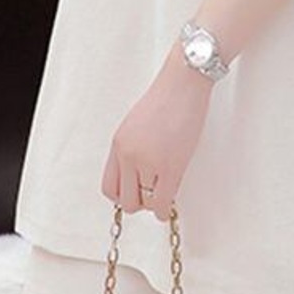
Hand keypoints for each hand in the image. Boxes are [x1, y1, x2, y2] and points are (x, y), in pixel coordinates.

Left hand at [100, 51, 213, 222]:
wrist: (183, 83)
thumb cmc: (167, 97)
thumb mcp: (137, 124)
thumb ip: (133, 149)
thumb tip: (138, 175)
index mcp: (118, 144)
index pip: (109, 186)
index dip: (123, 195)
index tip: (137, 193)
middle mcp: (128, 155)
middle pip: (125, 200)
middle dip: (139, 203)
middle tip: (153, 194)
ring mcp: (148, 161)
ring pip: (144, 202)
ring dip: (155, 203)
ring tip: (165, 193)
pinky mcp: (170, 165)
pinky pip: (162, 201)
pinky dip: (165, 210)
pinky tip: (170, 207)